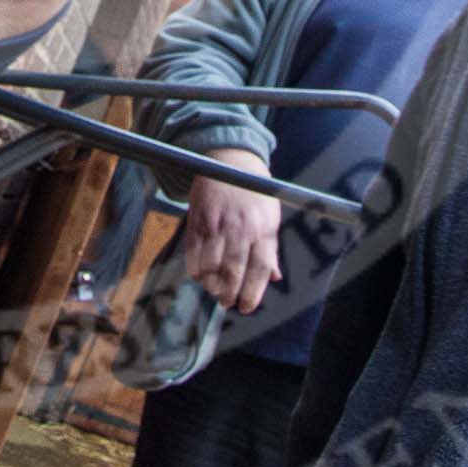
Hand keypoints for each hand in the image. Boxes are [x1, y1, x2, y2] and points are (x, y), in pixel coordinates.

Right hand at [181, 146, 283, 312]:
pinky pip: (192, 251)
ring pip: (210, 265)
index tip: (246, 307)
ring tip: (214, 289)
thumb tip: (275, 278)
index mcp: (263, 227)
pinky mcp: (198, 219)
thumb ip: (270, 249)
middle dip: (229, 293)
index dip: (253, 292)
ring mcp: (217, 222)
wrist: (228, 160)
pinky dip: (194, 268)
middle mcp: (240, 227)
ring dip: (210, 283)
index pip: (260, 268)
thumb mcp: (270, 217)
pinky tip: (199, 274)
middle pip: (233, 270)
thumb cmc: (254, 193)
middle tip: (227, 302)